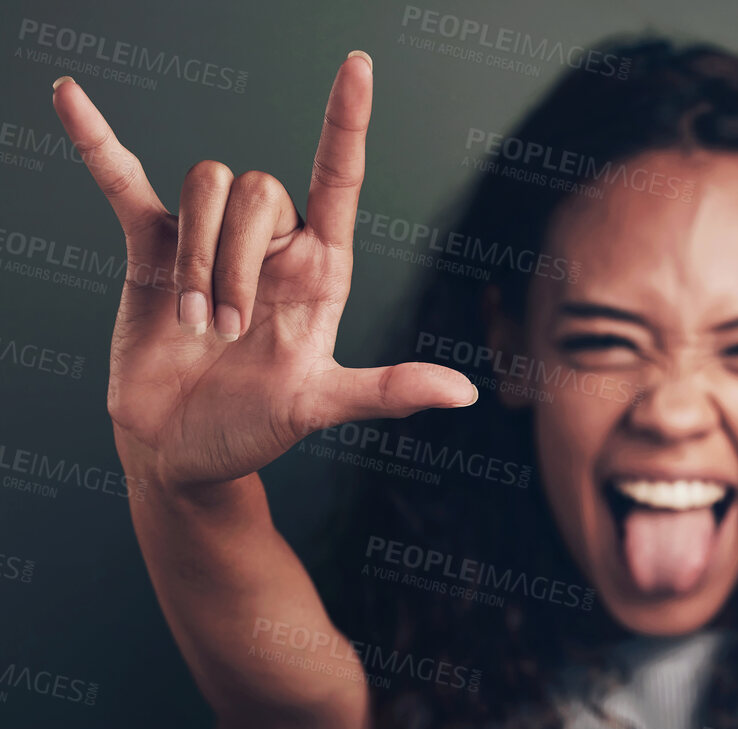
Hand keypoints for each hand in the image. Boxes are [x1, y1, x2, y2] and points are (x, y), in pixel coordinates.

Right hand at [51, 52, 476, 491]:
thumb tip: (464, 394)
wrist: (182, 451)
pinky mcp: (150, 249)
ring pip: (204, 189)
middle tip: (222, 331)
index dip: (346, 121)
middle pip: (256, 189)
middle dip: (233, 260)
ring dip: (194, 257)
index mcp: (320, 268)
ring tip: (191, 323)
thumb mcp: (320, 407)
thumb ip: (387, 391)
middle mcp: (271, 244)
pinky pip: (123, 182)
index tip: (358, 66)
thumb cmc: (256, 428)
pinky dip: (97, 143)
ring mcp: (209, 242)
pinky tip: (70, 99)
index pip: (340, 177)